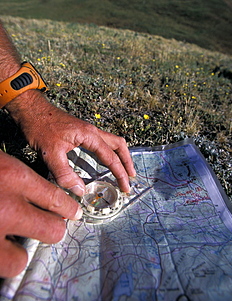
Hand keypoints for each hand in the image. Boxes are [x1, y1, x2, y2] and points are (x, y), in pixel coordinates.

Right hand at [0, 151, 81, 277]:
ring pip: (23, 256)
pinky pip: (4, 263)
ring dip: (23, 250)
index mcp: (14, 177)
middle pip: (51, 229)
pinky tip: (1, 244)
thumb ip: (17, 178)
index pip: (55, 197)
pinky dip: (4, 256)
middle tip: (51, 225)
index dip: (68, 208)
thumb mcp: (1, 165)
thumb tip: (36, 193)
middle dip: (54, 229)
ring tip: (16, 241)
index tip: (73, 213)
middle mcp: (8, 207)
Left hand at [9, 92, 135, 194]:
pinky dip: (109, 152)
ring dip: (120, 155)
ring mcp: (87, 130)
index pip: (110, 157)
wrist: (31, 110)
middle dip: (127, 161)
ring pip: (112, 141)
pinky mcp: (81, 131)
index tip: (125, 186)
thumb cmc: (40, 127)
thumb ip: (65, 174)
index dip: (119, 173)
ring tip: (123, 169)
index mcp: (89, 135)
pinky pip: (102, 142)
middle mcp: (92, 131)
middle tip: (131, 177)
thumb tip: (80, 191)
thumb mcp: (51, 154)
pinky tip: (104, 160)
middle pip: (118, 145)